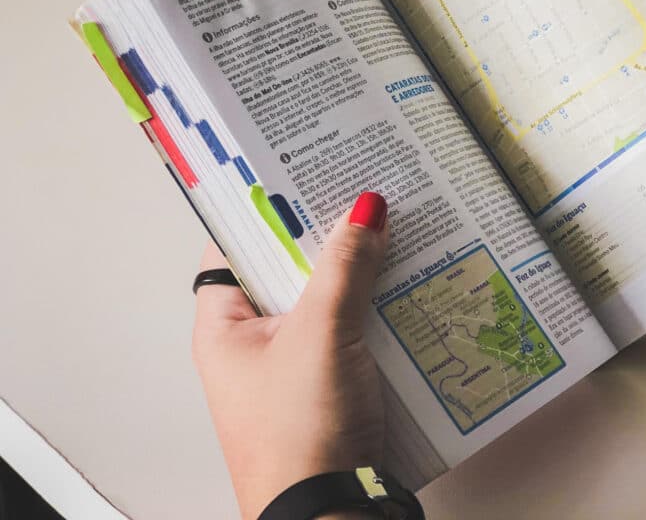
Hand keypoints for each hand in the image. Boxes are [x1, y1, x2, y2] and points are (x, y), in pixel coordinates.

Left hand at [192, 192, 388, 519]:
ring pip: (327, 300)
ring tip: (392, 233)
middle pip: (288, 270)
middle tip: (359, 196)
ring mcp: (294, 367)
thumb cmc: (300, 432)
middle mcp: (254, 344)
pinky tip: (406, 289)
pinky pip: (353, 332)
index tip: (300, 172)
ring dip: (358, 275)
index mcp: (225, 326)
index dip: (264, 210)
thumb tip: (364, 208)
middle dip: (326, 238)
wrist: (331, 514)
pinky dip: (375, 311)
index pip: (233, 246)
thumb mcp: (321, 333)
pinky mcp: (332, 387)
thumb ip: (344, 266)